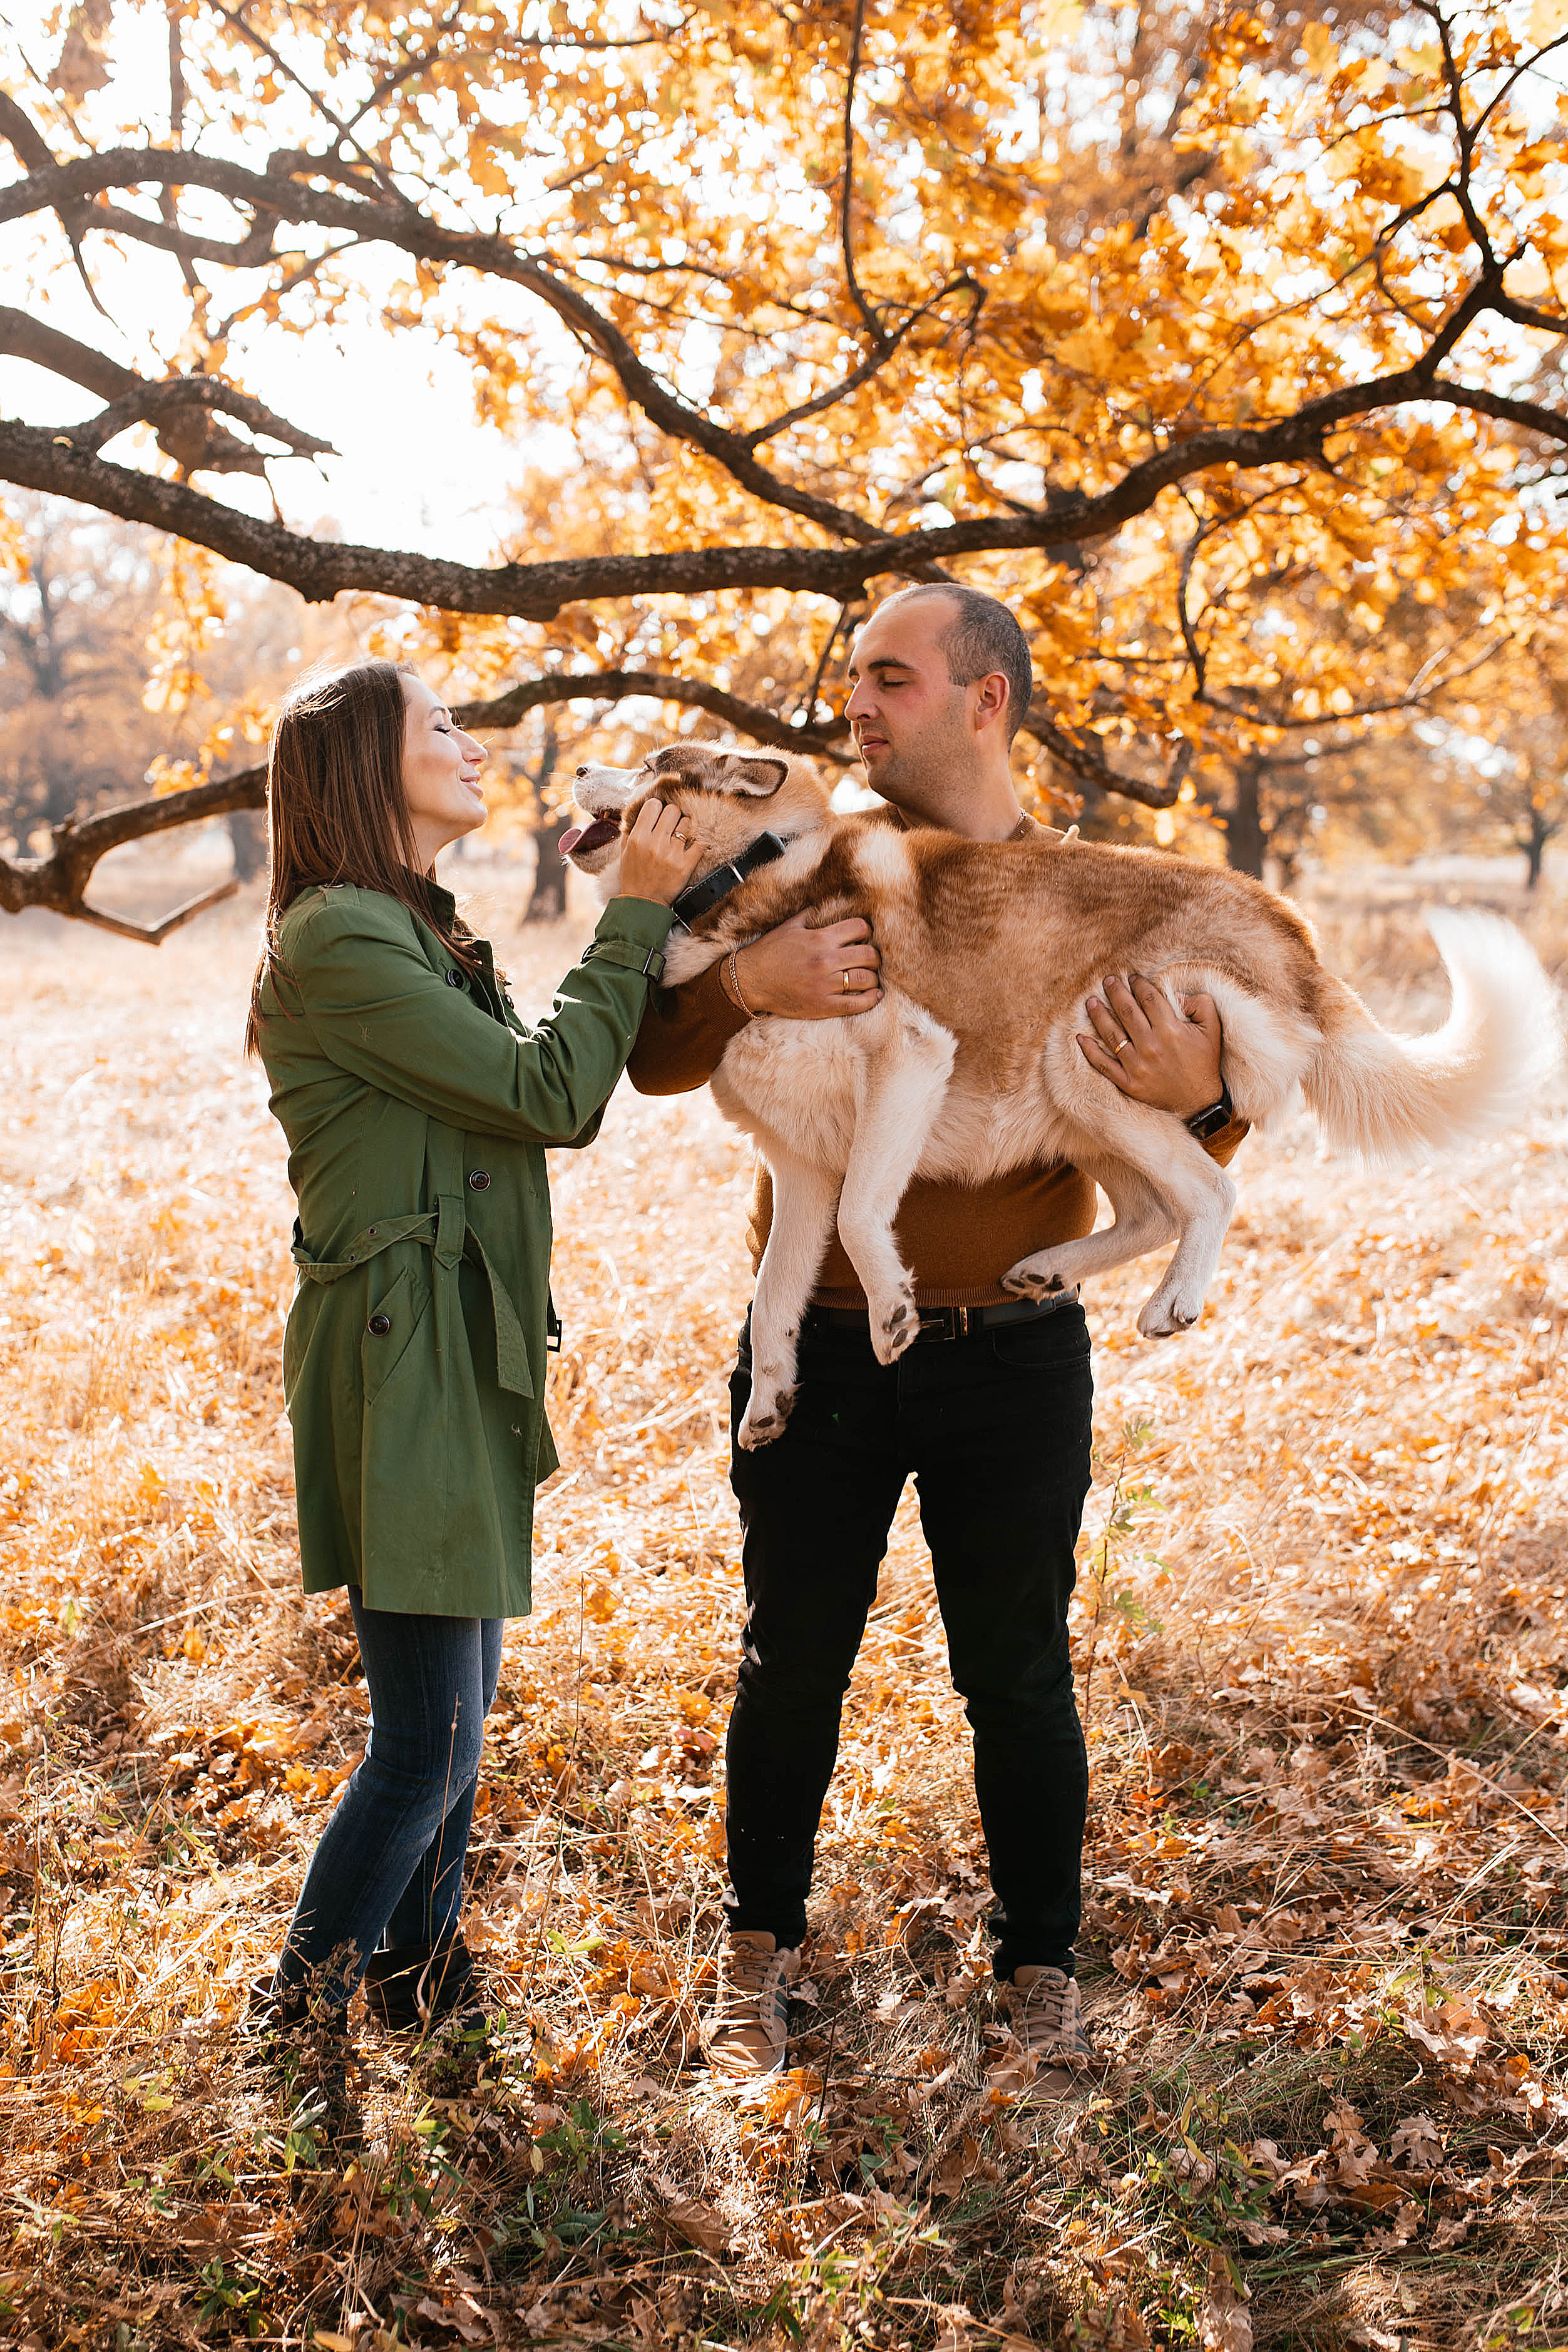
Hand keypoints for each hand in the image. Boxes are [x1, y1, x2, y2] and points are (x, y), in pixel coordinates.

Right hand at [617, 797, 704, 906]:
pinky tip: (693, 846)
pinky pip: (700, 843)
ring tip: (680, 838)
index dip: (657, 808)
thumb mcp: (625, 852)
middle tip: (671, 826)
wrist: (643, 904)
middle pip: (673, 810)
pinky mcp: (686, 865)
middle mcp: (655, 842)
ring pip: (687, 823)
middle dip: (673, 816)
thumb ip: (632, 830)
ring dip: (685, 828)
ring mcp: (672, 853)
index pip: (654, 805)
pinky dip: (698, 843)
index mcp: (638, 837)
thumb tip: (644, 812)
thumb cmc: (633, 877)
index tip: (658, 816)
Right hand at [732, 911, 881, 1017]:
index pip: (860, 928)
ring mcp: (826, 985)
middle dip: (873, 955)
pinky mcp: (823, 1006)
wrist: (750, 981)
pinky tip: (875, 995)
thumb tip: (828, 905)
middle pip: (869, 955)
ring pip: (867, 979)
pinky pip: (856, 1004)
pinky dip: (870, 1000)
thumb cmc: (769, 952)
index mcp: (820, 938)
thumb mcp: (790, 926)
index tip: (862, 937)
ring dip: (873, 977)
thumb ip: (812, 915)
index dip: (866, 931)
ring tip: (870, 977)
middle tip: (870, 958)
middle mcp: (826, 961)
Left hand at [1078, 974, 1223, 1117]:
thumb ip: (1200, 1004)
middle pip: (1127, 1011)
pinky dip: (1090, 1051)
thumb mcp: (1212, 1029)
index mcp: (1171, 1030)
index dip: (1138, 984)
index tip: (1132, 977)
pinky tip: (1081, 1038)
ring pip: (1112, 1034)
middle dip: (1115, 992)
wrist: (1199, 1101)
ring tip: (1091, 1001)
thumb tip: (1177, 994)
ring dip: (1099, 1015)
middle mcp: (1151, 1046)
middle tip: (1108, 981)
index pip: (1148, 999)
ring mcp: (1137, 1066)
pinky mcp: (1128, 1083)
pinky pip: (1104, 1065)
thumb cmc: (1205, 1061)